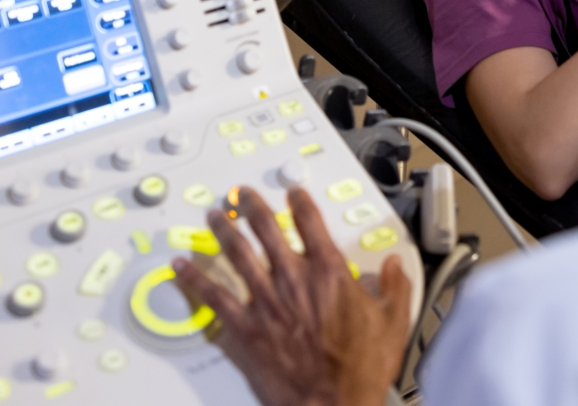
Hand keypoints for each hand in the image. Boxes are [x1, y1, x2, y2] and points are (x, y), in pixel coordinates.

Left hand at [173, 186, 412, 405]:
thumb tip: (393, 267)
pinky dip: (195, 278)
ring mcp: (266, 301)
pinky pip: (214, 296)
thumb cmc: (359, 370)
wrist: (333, 404)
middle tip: (243, 195)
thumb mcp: (393, 323)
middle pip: (267, 229)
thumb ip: (395, 288)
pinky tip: (182, 266)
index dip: (300, 202)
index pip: (310, 223)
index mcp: (329, 272)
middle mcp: (293, 279)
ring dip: (225, 230)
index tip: (293, 193)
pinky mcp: (245, 327)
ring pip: (238, 253)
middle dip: (253, 207)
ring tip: (216, 215)